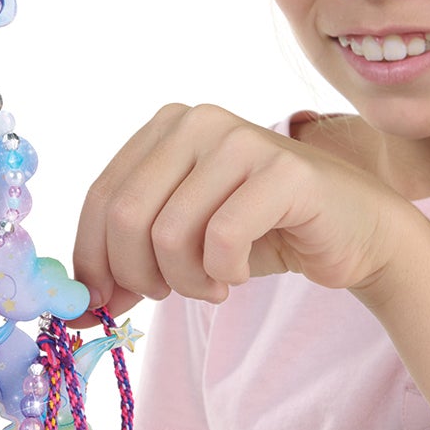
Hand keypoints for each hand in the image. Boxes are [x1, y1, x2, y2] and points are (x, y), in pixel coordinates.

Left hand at [73, 104, 400, 316]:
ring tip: (210, 286)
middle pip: (127, 215)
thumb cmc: (262, 233)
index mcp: (165, 126)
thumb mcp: (181, 240)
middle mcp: (198, 120)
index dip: (92, 260)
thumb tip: (74, 309)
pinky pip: (222, 239)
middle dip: (137, 275)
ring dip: (184, 281)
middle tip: (165, 295)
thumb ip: (129, 258)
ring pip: (169, 233)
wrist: (355, 231)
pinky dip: (222, 273)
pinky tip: (236, 275)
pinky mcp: (283, 170)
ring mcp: (241, 139)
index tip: (99, 305)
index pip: (101, 197)